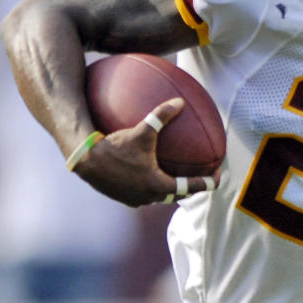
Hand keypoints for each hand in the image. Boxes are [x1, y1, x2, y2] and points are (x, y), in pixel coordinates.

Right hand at [73, 97, 220, 206]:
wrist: (85, 161)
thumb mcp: (142, 130)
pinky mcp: (123, 197)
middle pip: (177, 195)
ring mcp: (135, 199)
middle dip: (190, 188)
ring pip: (160, 197)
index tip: (218, 178)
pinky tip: (150, 175)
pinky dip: (152, 187)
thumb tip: (180, 102)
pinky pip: (144, 194)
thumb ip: (162, 115)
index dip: (207, 183)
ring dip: (171, 189)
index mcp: (158, 184)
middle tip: (201, 178)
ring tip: (178, 178)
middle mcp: (149, 197)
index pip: (190, 187)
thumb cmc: (115, 146)